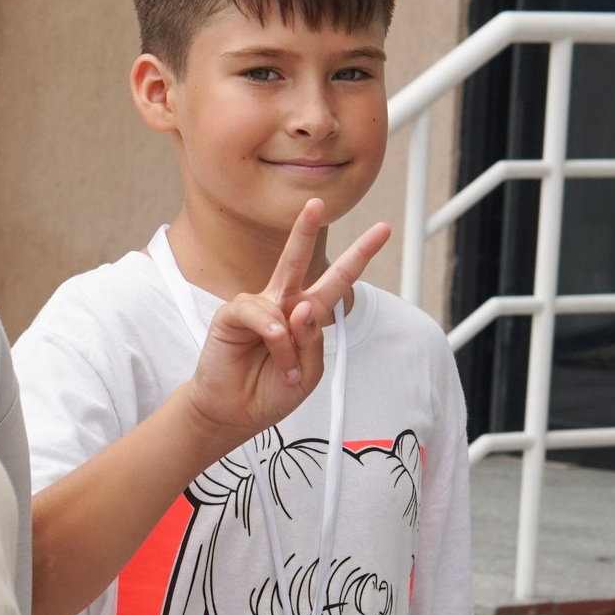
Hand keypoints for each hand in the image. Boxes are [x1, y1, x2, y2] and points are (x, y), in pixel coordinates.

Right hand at [182, 200, 390, 444]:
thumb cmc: (272, 390)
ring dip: (291, 343)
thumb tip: (302, 306)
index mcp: (307, 314)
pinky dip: (273, 338)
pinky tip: (271, 351)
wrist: (236, 412)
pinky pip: (262, 315)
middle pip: (296, 259)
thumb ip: (313, 340)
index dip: (359, 256)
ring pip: (285, 300)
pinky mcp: (233, 314)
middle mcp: (282, 303)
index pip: (336, 280)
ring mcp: (257, 306)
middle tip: (316, 203)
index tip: (382, 231)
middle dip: (305, 229)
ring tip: (287, 369)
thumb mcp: (310, 373)